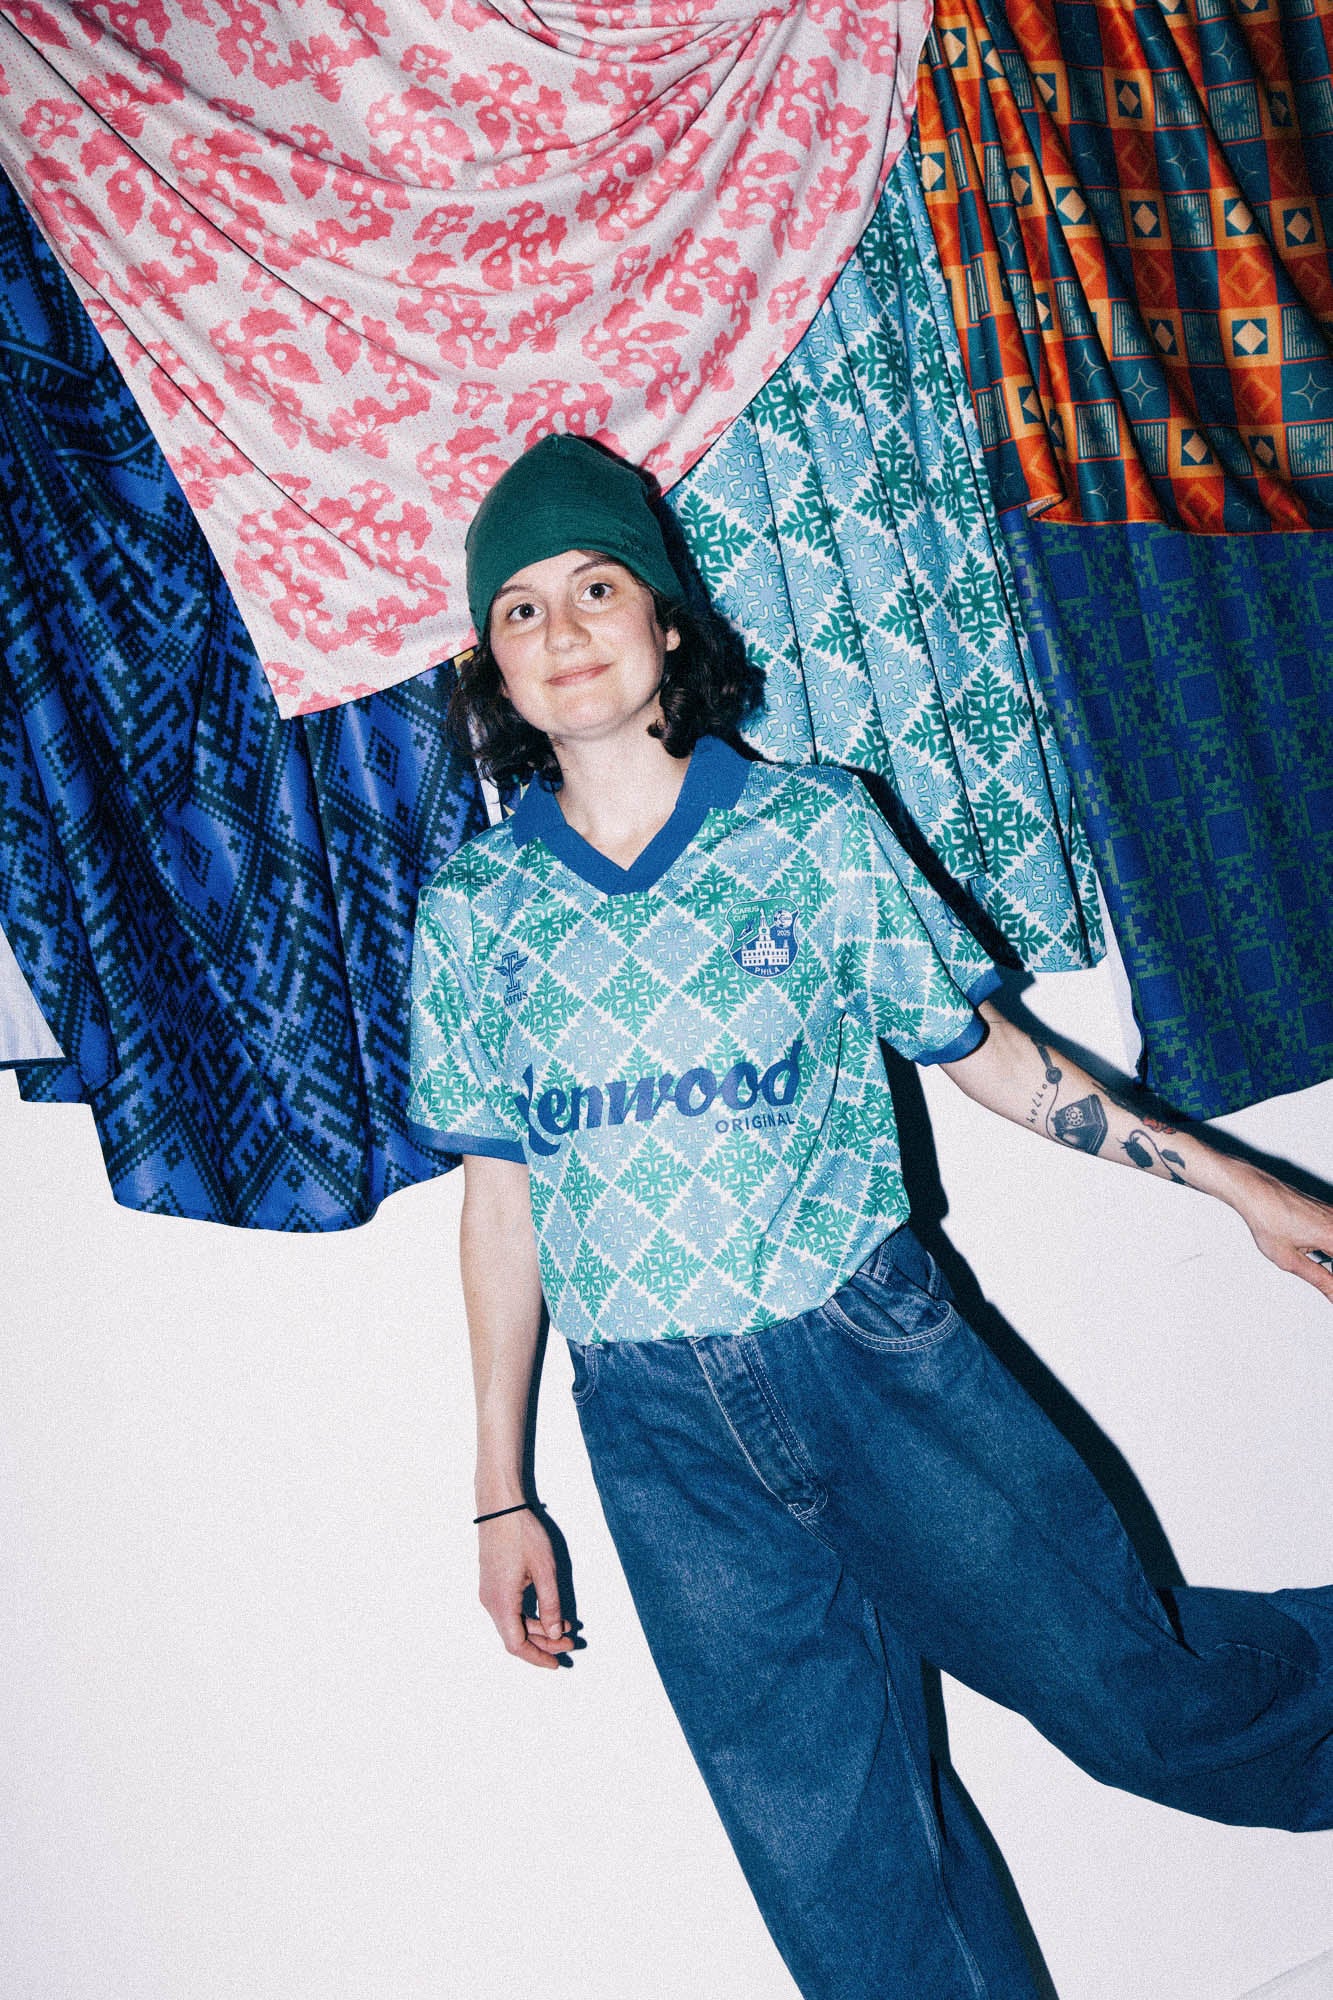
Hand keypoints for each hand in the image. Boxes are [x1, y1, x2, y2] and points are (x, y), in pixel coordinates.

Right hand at [477, 1508, 571, 1668]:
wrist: (500, 1506)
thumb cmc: (522, 1533)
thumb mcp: (545, 1570)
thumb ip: (551, 1605)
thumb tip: (556, 1633)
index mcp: (501, 1602)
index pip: (516, 1644)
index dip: (537, 1657)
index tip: (556, 1664)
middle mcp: (491, 1601)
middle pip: (516, 1635)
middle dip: (545, 1643)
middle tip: (572, 1642)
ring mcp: (490, 1592)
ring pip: (514, 1622)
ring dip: (540, 1628)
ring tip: (567, 1626)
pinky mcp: (493, 1582)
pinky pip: (511, 1609)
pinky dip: (531, 1615)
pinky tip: (551, 1611)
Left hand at [1236, 1166, 1332, 1303]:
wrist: (1256, 1192)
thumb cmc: (1267, 1219)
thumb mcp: (1290, 1260)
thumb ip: (1319, 1280)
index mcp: (1331, 1235)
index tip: (1329, 1288)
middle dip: (1330, 1268)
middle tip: (1325, 1282)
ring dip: (1329, 1257)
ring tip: (1310, 1259)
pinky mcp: (1328, 1211)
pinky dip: (1329, 1245)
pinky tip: (1322, 1254)